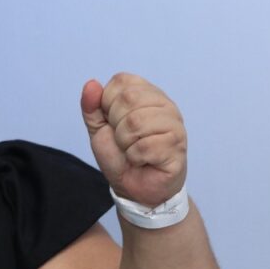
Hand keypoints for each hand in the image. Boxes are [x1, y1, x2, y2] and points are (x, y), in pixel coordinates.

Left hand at [80, 73, 186, 206]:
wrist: (133, 187)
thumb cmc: (119, 154)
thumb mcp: (98, 128)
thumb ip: (92, 106)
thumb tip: (91, 84)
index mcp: (146, 93)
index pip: (121, 81)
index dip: (107, 104)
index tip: (113, 122)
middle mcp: (164, 104)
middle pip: (128, 99)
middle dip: (116, 124)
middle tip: (124, 139)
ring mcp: (175, 124)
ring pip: (136, 122)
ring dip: (125, 143)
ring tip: (132, 150)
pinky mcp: (178, 146)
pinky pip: (145, 146)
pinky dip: (135, 157)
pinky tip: (143, 161)